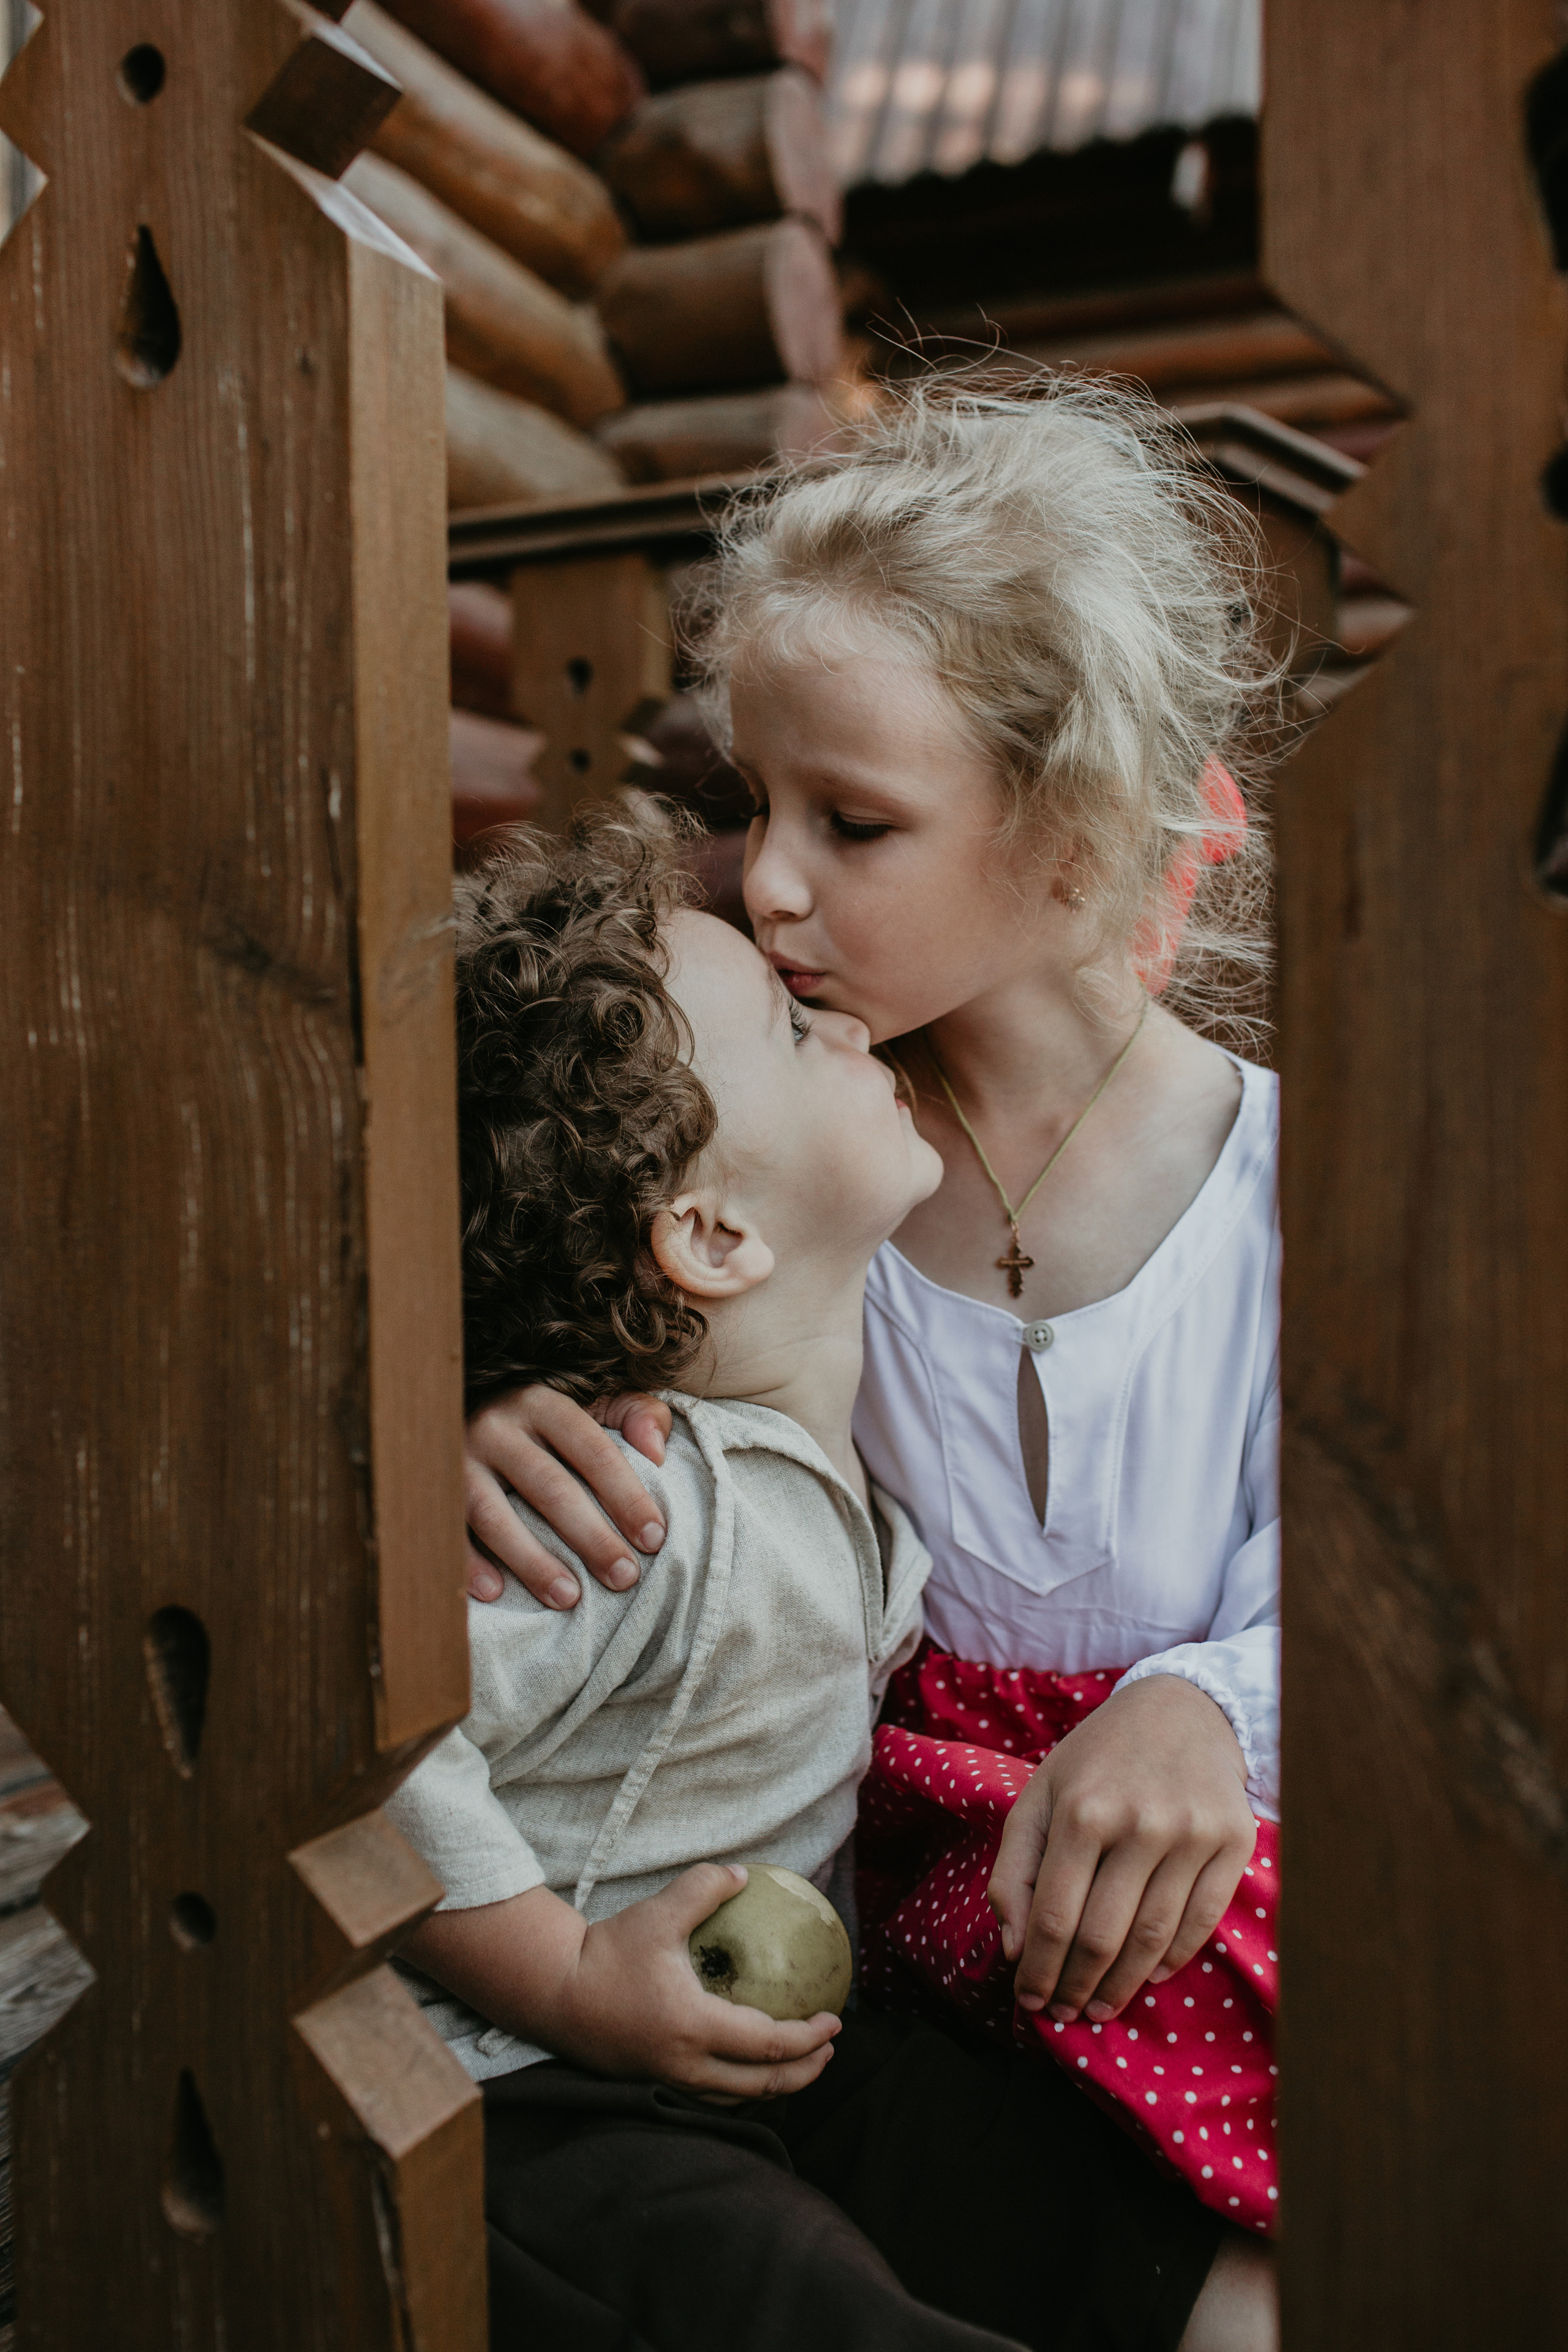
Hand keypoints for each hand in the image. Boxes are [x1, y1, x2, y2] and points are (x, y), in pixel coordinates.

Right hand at [409, 1865, 840, 2102]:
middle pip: (763, 2085)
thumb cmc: (606, 1952)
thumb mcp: (658, 1913)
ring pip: (736, 2096)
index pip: (770, 2045)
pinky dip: (741, 2085)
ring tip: (799, 2060)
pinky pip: (711, 2094)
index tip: (836, 2019)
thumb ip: (704, 1889)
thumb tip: (744, 1875)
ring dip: (775, 2083)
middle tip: (830, 2048)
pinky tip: (749, 2065)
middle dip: (805, 2071)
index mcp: (695, 2027)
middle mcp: (686, 2064)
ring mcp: (668, 2078)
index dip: (810, 2037)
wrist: (551, 1991)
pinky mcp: (651, 2080)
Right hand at [464, 1386, 672, 1606]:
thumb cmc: (543, 1420)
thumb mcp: (592, 1401)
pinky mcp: (430, 1490)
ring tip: (569, 1598)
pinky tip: (495, 1592)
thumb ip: (636, 1414)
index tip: (654, 1538)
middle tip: (624, 1577)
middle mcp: (497, 1427)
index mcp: (543, 1404)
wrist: (456, 1405)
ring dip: (532, 1560)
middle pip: (549, 1487)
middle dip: (590, 1536)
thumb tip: (658, 1450)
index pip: (592, 1450)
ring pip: (495, 1513)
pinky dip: (469, 1562)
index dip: (626, 1494)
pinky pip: (447, 1531)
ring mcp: (458, 1459)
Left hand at [987, 1675, 1254, 2024]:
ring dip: (1121, 1987)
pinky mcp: (1234, 1841)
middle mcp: (1140, 1822)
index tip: (1028, 2000)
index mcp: (1082, 1809)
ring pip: (1152, 1940)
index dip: (1038, 1970)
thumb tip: (1014, 1948)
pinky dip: (1171, 1960)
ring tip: (1099, 2006)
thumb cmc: (1098, 1759)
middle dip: (1075, 1987)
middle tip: (1063, 2013)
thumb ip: (1014, 1869)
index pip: (1053, 1916)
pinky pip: (1201, 1922)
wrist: (1182, 1709)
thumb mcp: (1040, 1795)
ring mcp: (1192, 1833)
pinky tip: (1147, 1976)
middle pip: (1101, 1937)